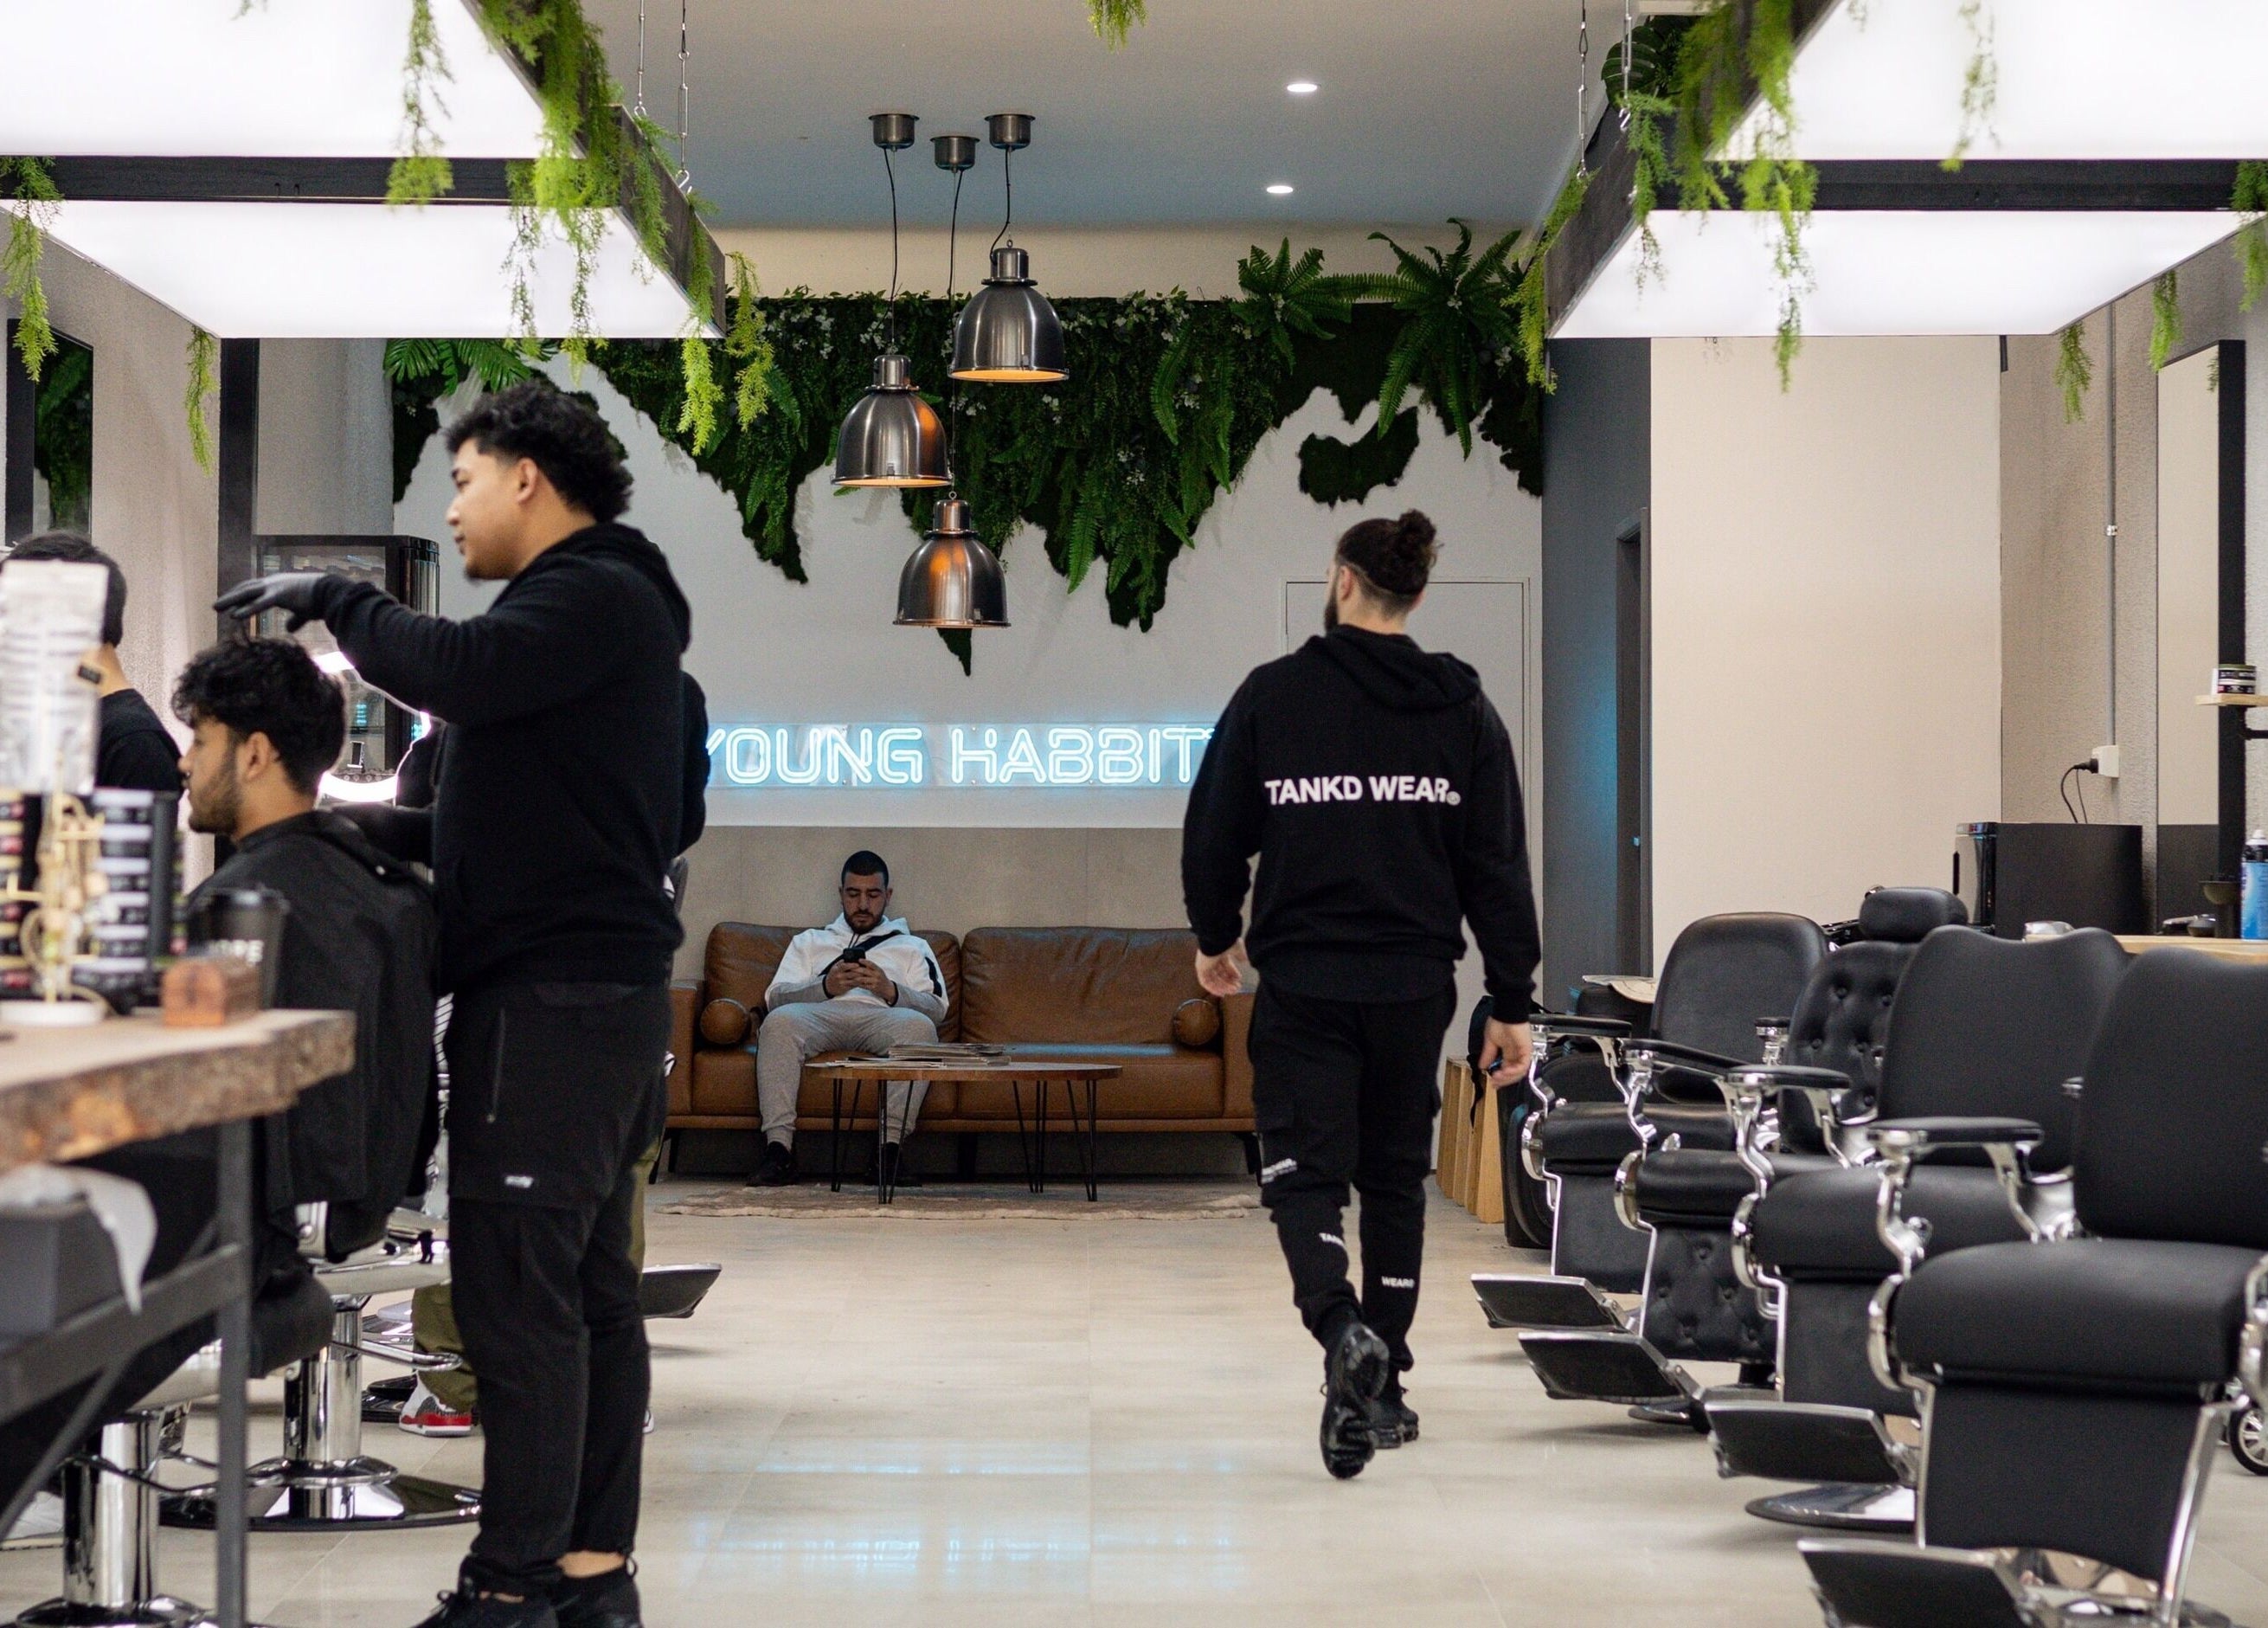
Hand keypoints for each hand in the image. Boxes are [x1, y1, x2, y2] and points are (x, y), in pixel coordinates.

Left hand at [213, 572, 332, 630]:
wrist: (332, 593)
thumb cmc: (320, 602)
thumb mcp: (304, 611)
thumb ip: (294, 620)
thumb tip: (289, 629)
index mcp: (278, 584)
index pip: (254, 588)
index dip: (241, 595)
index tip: (230, 601)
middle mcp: (273, 582)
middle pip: (246, 588)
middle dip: (230, 597)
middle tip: (216, 606)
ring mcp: (275, 587)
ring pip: (247, 593)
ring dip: (230, 600)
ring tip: (216, 608)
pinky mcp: (279, 595)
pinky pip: (259, 603)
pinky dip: (246, 609)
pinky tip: (234, 616)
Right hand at [822, 961, 861, 998]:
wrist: (828, 986)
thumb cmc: (833, 974)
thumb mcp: (834, 967)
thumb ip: (841, 962)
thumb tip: (849, 957)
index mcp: (836, 970)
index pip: (844, 966)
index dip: (852, 965)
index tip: (858, 964)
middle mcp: (839, 976)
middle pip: (851, 974)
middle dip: (859, 972)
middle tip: (865, 969)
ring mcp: (842, 983)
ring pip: (854, 980)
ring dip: (861, 977)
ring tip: (866, 975)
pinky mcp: (845, 988)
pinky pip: (853, 985)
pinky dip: (859, 983)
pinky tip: (863, 980)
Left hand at [1194, 942, 1245, 997]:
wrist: (1217, 939)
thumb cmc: (1227, 942)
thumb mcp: (1238, 949)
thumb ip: (1241, 955)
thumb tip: (1245, 961)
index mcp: (1220, 953)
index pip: (1226, 966)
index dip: (1232, 974)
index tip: (1239, 980)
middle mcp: (1212, 959)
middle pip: (1220, 974)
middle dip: (1229, 982)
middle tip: (1237, 988)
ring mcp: (1205, 964)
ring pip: (1214, 979)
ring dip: (1223, 986)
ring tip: (1233, 991)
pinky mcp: (1200, 968)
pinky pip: (1205, 982)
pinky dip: (1213, 988)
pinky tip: (1222, 993)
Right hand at [1479, 1018, 1533, 1082]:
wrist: (1506, 1012)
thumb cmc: (1499, 1021)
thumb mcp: (1490, 1041)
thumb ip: (1488, 1055)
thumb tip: (1482, 1065)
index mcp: (1508, 1051)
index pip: (1506, 1070)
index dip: (1500, 1078)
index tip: (1492, 1082)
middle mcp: (1516, 1054)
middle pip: (1513, 1073)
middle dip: (1503, 1081)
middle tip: (1494, 1083)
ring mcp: (1522, 1053)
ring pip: (1518, 1072)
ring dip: (1508, 1077)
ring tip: (1498, 1077)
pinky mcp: (1527, 1050)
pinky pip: (1523, 1066)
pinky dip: (1514, 1071)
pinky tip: (1505, 1072)